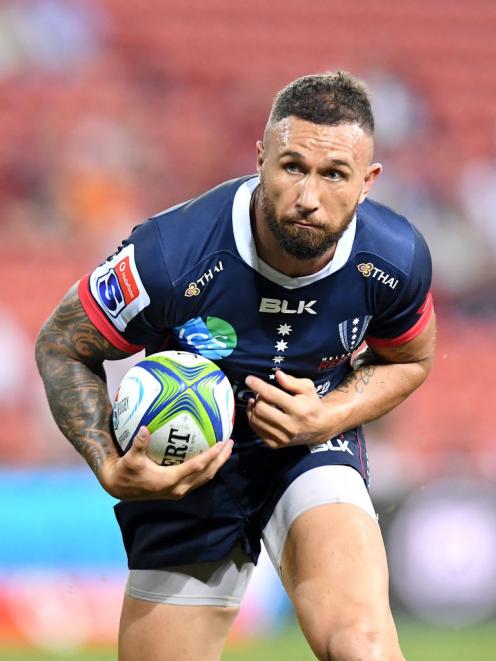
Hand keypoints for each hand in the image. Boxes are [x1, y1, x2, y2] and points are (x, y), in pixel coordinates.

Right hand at [100, 426, 233, 499]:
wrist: (120, 489)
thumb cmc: (126, 472)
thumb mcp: (131, 458)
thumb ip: (139, 444)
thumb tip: (144, 428)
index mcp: (170, 480)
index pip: (197, 466)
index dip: (212, 455)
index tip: (222, 443)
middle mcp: (178, 488)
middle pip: (207, 473)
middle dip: (221, 459)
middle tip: (230, 443)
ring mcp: (179, 491)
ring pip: (204, 478)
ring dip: (217, 464)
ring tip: (226, 449)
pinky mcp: (177, 490)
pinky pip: (198, 479)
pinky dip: (207, 468)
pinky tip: (210, 456)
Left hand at [245, 370, 332, 448]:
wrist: (319, 428)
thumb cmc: (311, 404)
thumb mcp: (307, 388)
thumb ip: (292, 381)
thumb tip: (277, 375)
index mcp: (299, 409)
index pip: (272, 395)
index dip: (258, 385)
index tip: (249, 379)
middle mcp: (290, 426)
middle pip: (260, 409)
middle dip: (257, 398)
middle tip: (260, 393)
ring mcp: (282, 438)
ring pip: (255, 420)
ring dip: (253, 408)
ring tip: (259, 402)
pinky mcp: (275, 444)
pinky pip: (256, 430)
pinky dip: (253, 419)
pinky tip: (258, 412)